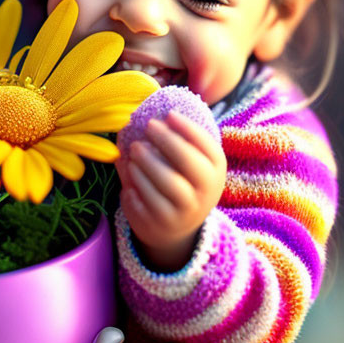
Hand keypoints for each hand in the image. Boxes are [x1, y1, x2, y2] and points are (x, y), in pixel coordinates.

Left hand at [118, 110, 226, 270]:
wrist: (177, 228)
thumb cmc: (181, 182)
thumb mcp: (189, 164)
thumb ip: (176, 141)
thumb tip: (149, 114)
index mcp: (215, 172)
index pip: (207, 146)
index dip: (188, 128)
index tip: (169, 114)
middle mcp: (206, 193)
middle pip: (187, 161)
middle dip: (166, 140)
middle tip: (147, 126)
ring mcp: (185, 212)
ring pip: (166, 183)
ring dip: (146, 163)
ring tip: (133, 151)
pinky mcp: (162, 225)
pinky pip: (145, 203)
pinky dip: (134, 188)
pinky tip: (128, 181)